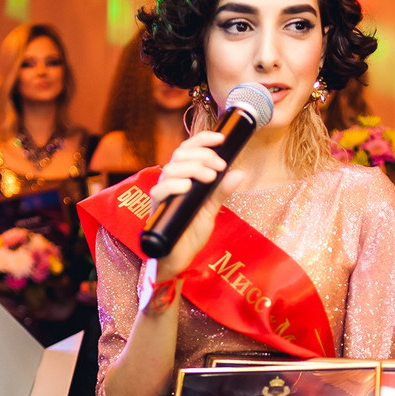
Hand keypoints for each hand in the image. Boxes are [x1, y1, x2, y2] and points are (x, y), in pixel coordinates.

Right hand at [149, 130, 244, 276]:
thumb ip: (220, 191)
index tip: (221, 139)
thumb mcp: (211, 209)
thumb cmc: (191, 231)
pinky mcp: (156, 207)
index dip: (203, 140)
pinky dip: (174, 184)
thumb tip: (238, 173)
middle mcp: (170, 181)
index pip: (188, 149)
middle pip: (180, 154)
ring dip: (193, 168)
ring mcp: (162, 193)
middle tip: (220, 166)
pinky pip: (160, 190)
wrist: (179, 256)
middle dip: (203, 155)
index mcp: (182, 176)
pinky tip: (188, 186)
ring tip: (210, 178)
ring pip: (171, 168)